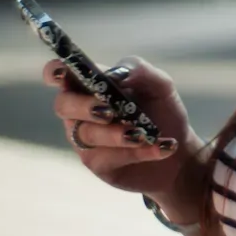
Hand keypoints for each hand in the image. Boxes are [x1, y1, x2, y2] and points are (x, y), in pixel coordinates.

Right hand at [44, 56, 200, 213]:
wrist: (180, 152)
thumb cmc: (163, 113)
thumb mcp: (161, 87)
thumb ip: (140, 71)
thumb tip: (116, 73)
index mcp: (93, 86)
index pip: (61, 74)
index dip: (55, 71)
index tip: (62, 74)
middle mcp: (81, 112)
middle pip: (63, 105)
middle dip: (84, 106)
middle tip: (110, 112)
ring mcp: (86, 139)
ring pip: (87, 133)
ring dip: (117, 133)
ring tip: (145, 134)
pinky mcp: (96, 163)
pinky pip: (109, 156)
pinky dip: (140, 151)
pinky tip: (164, 146)